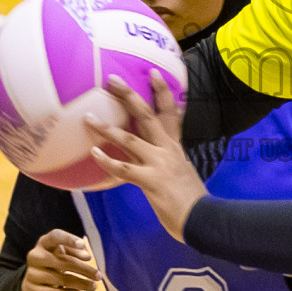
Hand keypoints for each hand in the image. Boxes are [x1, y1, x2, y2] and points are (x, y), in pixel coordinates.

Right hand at [21, 229, 99, 290]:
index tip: (82, 244)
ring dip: (80, 283)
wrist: (34, 277)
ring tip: (93, 286)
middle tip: (98, 276)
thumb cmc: (55, 259)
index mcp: (44, 242)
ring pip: (60, 279)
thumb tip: (87, 257)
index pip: (55, 236)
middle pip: (62, 261)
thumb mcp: (64, 252)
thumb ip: (76, 251)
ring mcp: (31, 273)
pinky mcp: (31, 289)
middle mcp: (35, 256)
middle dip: (83, 269)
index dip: (68, 239)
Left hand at [84, 71, 205, 241]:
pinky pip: (124, 170)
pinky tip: (94, 153)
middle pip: (147, 116)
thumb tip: (161, 153)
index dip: (162, 92)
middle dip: (129, 96)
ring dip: (108, 128)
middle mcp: (167, 150)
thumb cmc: (191, 198)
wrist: (203, 218)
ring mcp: (159, 164)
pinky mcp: (151, 182)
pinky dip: (108, 162)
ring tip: (88, 117)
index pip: (170, 112)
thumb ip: (170, 157)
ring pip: (130, 140)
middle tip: (111, 79)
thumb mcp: (184, 170)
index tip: (153, 72)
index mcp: (175, 146)